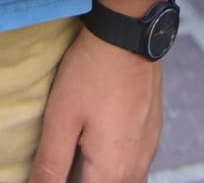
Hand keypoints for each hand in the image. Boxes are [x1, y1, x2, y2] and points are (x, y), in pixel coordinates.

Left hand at [32, 25, 163, 181]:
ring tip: (76, 148)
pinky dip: (112, 160)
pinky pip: (132, 162)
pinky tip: (96, 137)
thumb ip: (51, 165)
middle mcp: (135, 169)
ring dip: (98, 172)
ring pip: (120, 180)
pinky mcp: (152, 133)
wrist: (128, 35)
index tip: (52, 166)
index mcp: (112, 172)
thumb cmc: (92, 73)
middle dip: (80, 176)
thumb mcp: (61, 118)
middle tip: (63, 153)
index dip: (60, 182)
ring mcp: (147, 151)